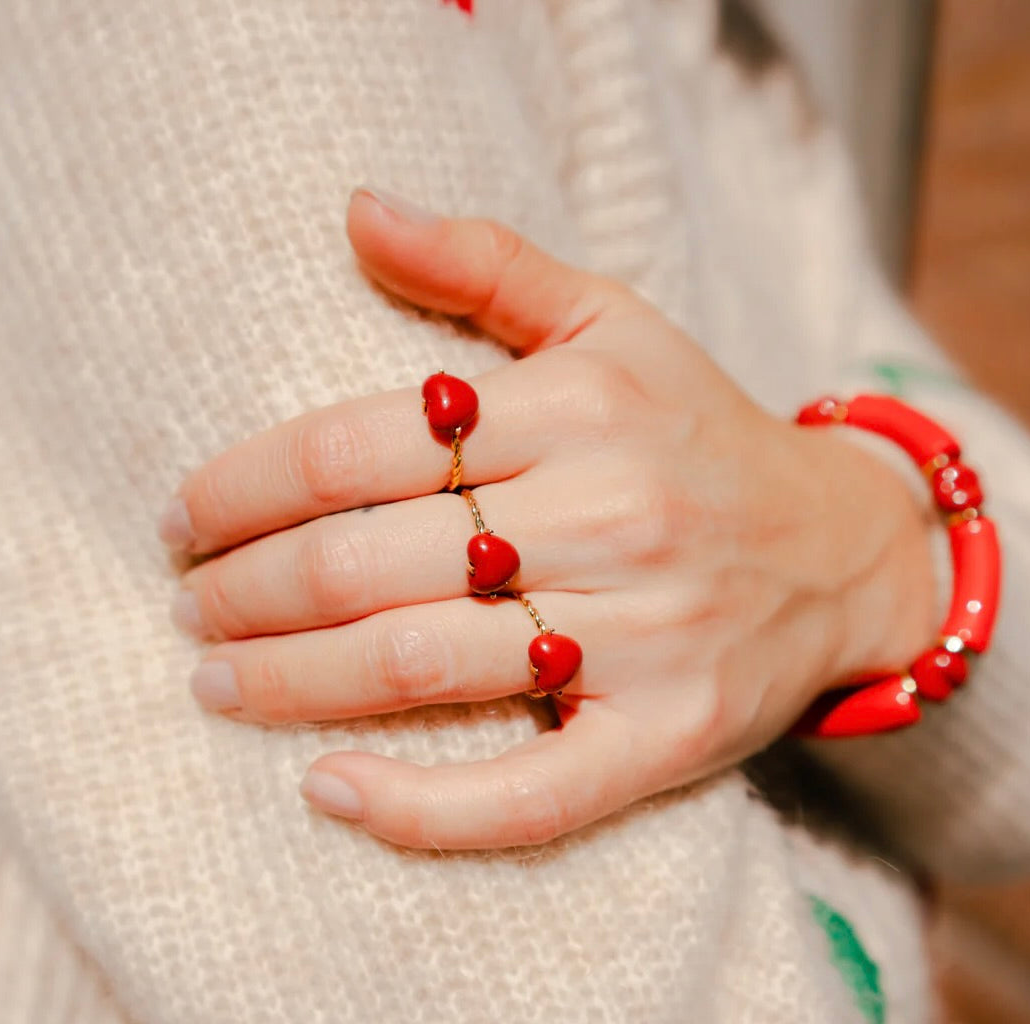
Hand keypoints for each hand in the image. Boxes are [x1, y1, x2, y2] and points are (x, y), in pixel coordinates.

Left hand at [159, 188, 937, 849]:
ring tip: (216, 680)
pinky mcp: (664, 737)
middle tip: (188, 605)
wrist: (842, 548)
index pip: (358, 445)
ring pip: (421, 666)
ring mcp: (643, 639)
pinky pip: (526, 794)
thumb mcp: (612, 321)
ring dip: (289, 682)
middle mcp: (611, 517)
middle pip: (369, 560)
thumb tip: (357, 208)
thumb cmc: (699, 431)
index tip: (187, 516)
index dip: (244, 486)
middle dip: (246, 590)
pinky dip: (417, 808)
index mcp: (580, 409)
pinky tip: (328, 793)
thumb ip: (485, 262)